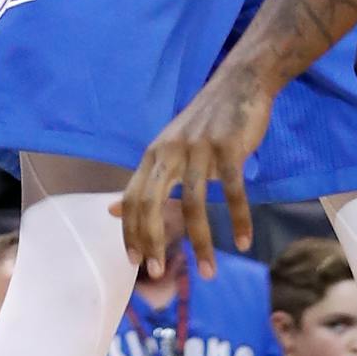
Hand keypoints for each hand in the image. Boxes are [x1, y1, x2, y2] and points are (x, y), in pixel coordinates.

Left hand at [116, 52, 277, 272]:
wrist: (239, 83)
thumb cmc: (204, 123)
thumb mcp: (167, 149)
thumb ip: (144, 180)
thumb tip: (112, 209)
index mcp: (153, 155)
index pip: (133, 200)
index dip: (131, 232)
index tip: (137, 262)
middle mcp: (171, 153)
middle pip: (152, 203)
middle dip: (152, 242)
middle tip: (158, 272)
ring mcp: (200, 150)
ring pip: (194, 205)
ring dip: (201, 243)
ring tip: (208, 272)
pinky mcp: (229, 149)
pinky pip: (233, 191)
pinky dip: (239, 219)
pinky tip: (244, 242)